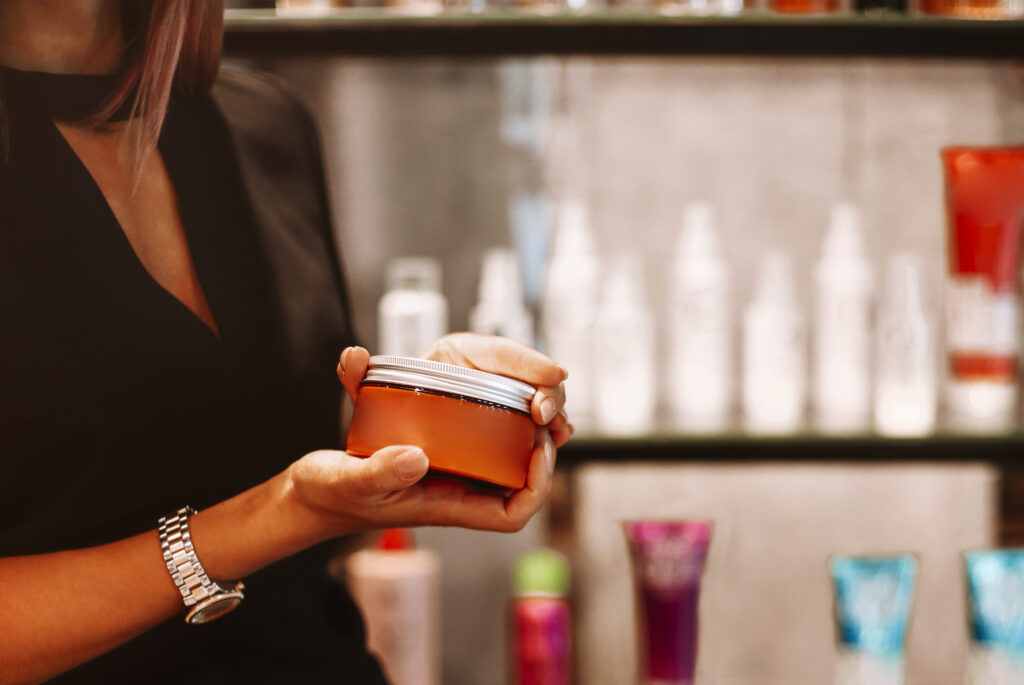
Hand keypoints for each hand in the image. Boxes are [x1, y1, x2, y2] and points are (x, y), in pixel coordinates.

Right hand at [303, 334, 571, 534]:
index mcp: (444, 505)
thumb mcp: (348, 479)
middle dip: (539, 449)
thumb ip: (378, 471)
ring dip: (521, 430)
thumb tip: (416, 457)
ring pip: (502, 457)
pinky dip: (490, 415)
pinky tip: (489, 386)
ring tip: (532, 396)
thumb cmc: (330, 493)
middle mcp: (454, 490)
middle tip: (545, 410)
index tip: (539, 448)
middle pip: (517, 481)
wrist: (311, 491)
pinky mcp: (434, 450)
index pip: (509, 514)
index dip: (535, 487)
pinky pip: (477, 437)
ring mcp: (446, 471)